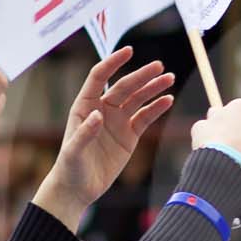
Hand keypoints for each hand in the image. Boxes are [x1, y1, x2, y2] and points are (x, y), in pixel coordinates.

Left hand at [35, 47, 175, 226]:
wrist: (78, 188)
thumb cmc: (70, 167)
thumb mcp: (73, 151)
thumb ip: (85, 133)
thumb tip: (98, 114)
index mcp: (84, 106)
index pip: (99, 77)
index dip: (113, 63)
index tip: (129, 51)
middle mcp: (102, 109)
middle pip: (124, 86)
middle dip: (142, 76)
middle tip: (160, 67)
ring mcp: (117, 121)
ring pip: (138, 99)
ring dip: (153, 88)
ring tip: (169, 79)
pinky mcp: (129, 136)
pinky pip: (145, 118)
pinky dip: (157, 108)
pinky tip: (169, 100)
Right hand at [190, 98, 240, 178]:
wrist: (224, 167)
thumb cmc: (211, 142)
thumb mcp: (201, 126)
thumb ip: (211, 119)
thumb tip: (214, 115)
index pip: (239, 108)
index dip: (230, 118)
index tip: (222, 125)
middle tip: (228, 143)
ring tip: (231, 159)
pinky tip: (239, 170)